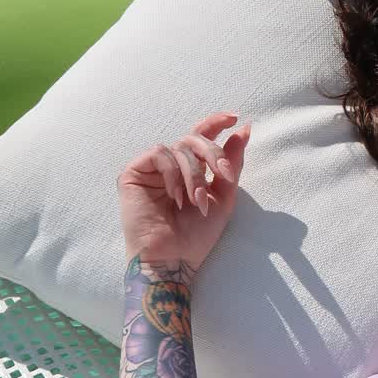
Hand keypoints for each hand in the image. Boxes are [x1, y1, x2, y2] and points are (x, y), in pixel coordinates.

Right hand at [118, 114, 250, 274]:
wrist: (173, 260)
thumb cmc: (196, 236)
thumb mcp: (223, 196)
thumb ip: (231, 164)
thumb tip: (244, 130)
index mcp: (190, 171)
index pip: (200, 137)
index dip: (215, 123)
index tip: (235, 117)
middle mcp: (169, 167)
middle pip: (193, 138)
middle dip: (213, 153)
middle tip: (222, 174)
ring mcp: (150, 170)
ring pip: (179, 147)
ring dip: (195, 175)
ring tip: (196, 201)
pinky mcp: (132, 174)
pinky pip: (159, 154)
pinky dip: (173, 173)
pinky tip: (175, 195)